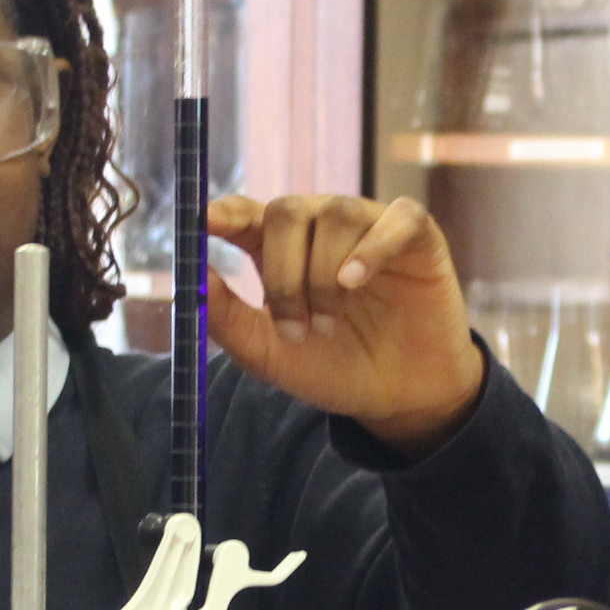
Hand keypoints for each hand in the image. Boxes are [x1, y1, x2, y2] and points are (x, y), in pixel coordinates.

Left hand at [203, 193, 485, 454]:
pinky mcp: (416, 236)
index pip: (244, 212)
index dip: (223, 212)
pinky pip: (397, 218)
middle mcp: (321, 227)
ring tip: (328, 325)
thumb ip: (226, 316)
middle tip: (295, 328)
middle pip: (287, 211)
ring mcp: (369, 226)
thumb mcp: (267, 353)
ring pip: (336, 215)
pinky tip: (354, 283)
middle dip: (283, 272)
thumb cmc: (331, 368)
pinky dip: (372, 248)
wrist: (394, 398)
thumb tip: (193, 273)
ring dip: (323, 275)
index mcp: (279, 247)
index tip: (203, 224)